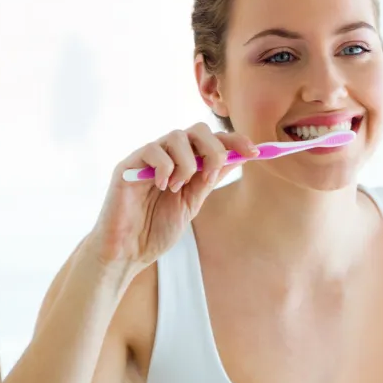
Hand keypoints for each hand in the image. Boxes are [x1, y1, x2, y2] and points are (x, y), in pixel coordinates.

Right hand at [86, 122, 257, 271]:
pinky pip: (154, 150)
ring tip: (178, 188)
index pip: (213, 140)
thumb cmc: (156, 229)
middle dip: (213, 149)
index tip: (255, 152)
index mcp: (185, 163)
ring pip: (177, 136)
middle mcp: (167, 155)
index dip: (235, 141)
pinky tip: (161, 187)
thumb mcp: (193, 202)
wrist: (128, 252)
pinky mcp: (128, 165)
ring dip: (187, 163)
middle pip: (198, 130)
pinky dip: (165, 168)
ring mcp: (147, 158)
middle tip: (210, 175)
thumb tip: (239, 157)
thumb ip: (211, 178)